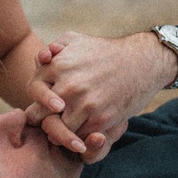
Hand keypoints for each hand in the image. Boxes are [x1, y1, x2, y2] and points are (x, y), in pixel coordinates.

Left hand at [25, 32, 169, 162]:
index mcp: (56, 66)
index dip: (38, 101)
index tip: (49, 106)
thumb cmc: (106, 52)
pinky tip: (87, 130)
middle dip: (46, 121)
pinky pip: (79, 137)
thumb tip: (41, 60)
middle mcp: (67, 85)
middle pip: (41, 116)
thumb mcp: (77, 40)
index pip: (33, 93)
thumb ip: (52, 49)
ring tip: (70, 130)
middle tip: (53, 124)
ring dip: (63, 133)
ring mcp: (83, 103)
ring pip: (59, 130)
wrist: (143, 62)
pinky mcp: (99, 119)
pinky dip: (81, 137)